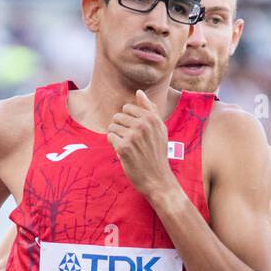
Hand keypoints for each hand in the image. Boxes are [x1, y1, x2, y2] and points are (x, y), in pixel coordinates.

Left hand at [106, 89, 177, 203]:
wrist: (157, 178)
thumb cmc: (157, 154)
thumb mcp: (160, 129)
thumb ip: (150, 109)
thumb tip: (139, 92)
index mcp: (151, 118)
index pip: (127, 108)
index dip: (127, 120)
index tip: (134, 131)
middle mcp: (142, 124)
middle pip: (118, 116)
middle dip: (120, 128)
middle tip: (130, 141)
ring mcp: (132, 136)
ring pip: (112, 126)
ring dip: (116, 136)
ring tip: (127, 146)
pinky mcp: (123, 147)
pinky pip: (110, 137)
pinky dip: (114, 145)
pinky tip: (123, 152)